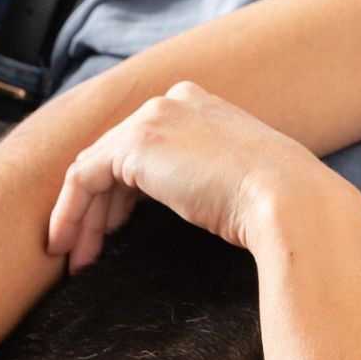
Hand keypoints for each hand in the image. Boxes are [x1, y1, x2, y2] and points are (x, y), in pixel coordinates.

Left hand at [47, 80, 351, 271]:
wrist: (291, 202)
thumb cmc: (280, 205)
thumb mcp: (241, 182)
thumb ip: (211, 179)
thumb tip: (200, 204)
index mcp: (200, 105)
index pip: (143, 146)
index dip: (122, 193)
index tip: (114, 231)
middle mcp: (172, 100)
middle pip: (114, 156)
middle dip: (96, 208)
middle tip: (86, 251)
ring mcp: (152, 118)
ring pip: (94, 169)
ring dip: (80, 217)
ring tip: (73, 258)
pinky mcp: (136, 145)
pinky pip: (83, 179)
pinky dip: (70, 213)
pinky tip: (68, 246)